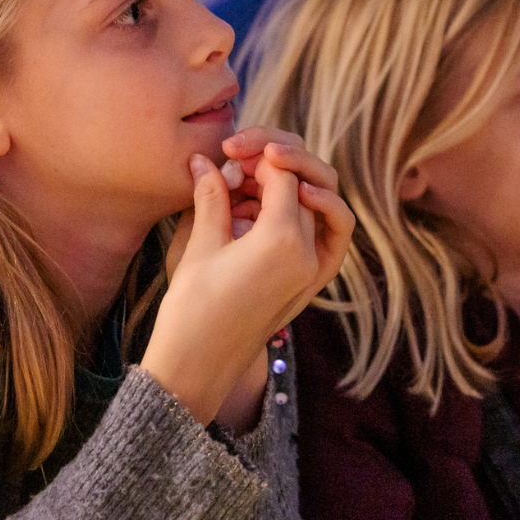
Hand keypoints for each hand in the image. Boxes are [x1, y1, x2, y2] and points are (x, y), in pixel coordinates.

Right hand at [146, 132, 352, 423]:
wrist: (199, 366)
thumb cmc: (192, 309)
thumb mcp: (199, 245)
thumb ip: (211, 196)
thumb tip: (204, 160)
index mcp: (282, 241)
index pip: (285, 174)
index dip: (257, 154)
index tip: (227, 153)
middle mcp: (309, 254)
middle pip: (313, 183)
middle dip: (281, 160)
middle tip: (243, 157)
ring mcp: (315, 271)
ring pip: (326, 205)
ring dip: (298, 183)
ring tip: (255, 182)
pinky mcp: (310, 282)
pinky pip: (328, 235)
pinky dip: (309, 211)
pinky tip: (270, 206)